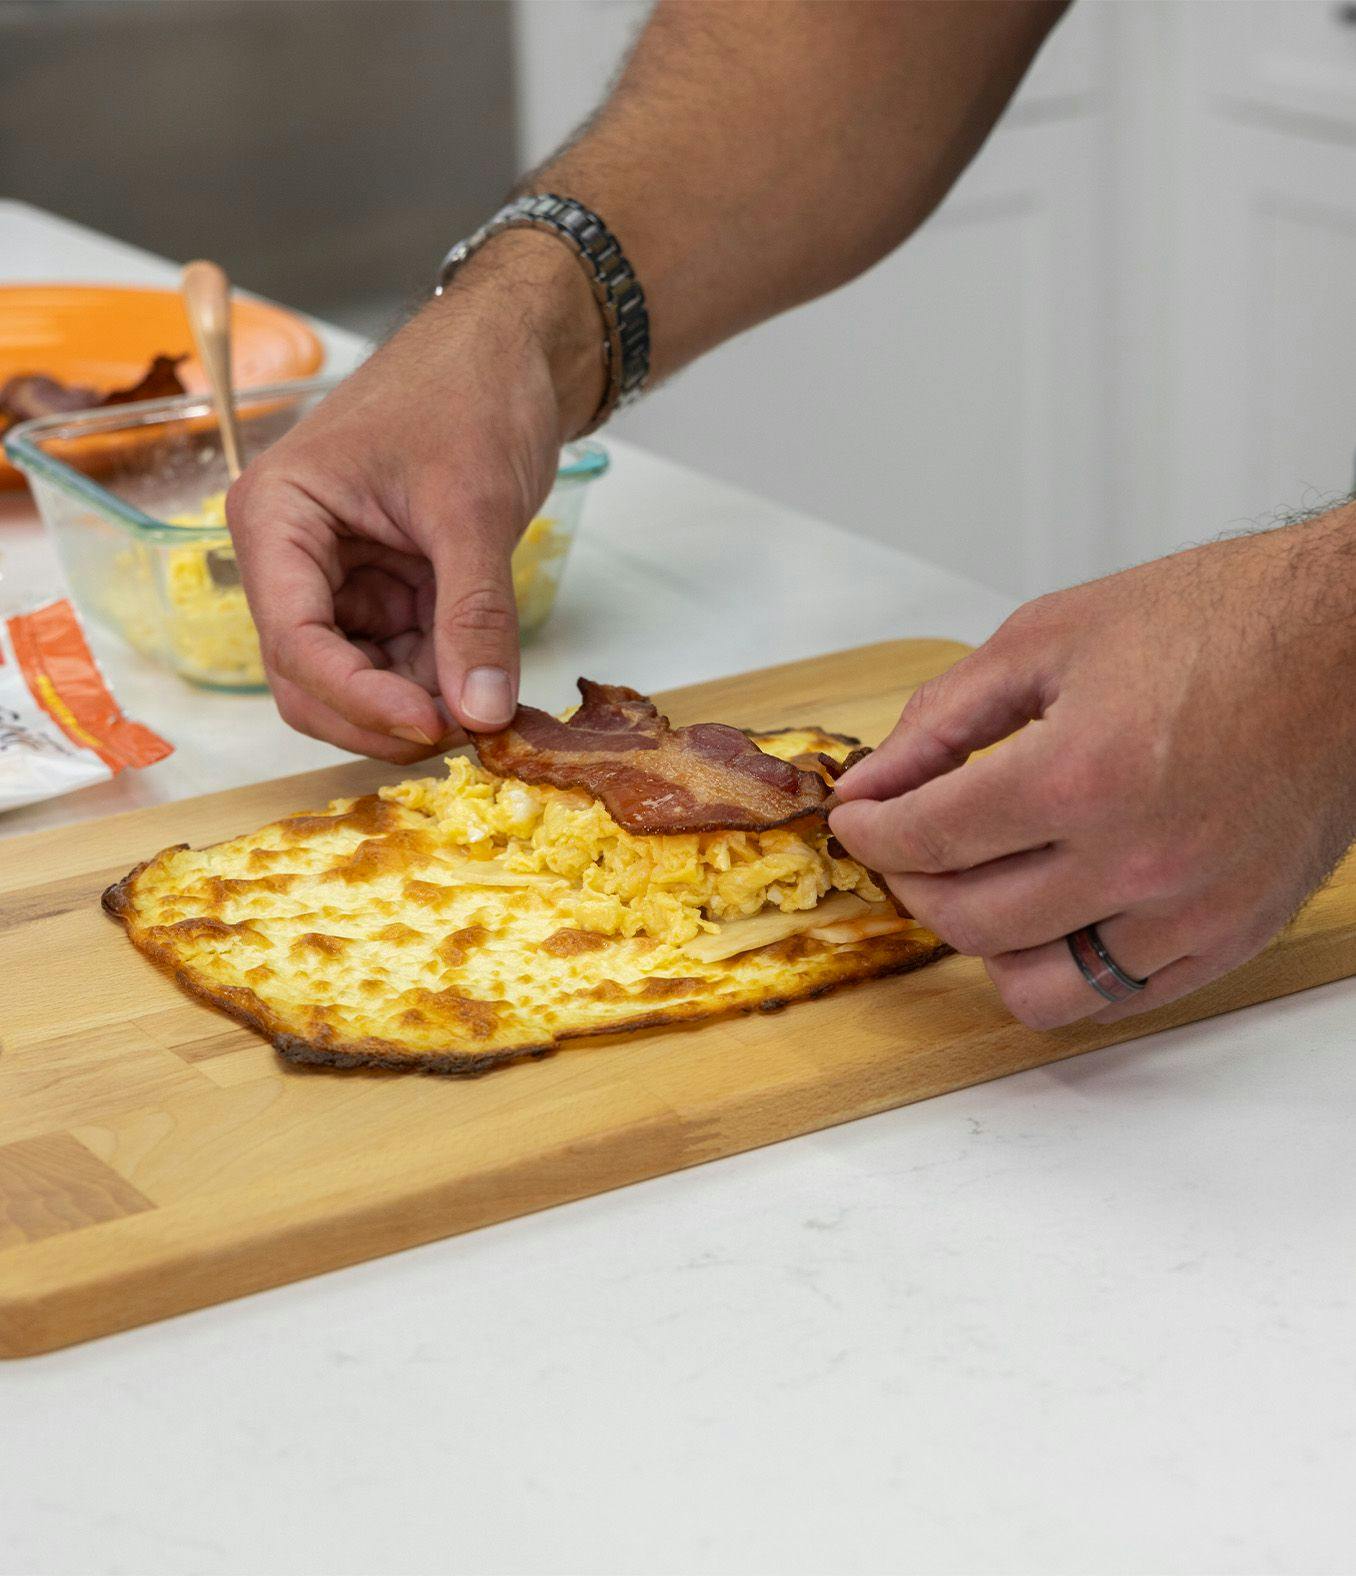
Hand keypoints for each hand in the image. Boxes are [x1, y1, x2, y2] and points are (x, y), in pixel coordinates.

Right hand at [226, 233, 602, 761]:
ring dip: (417, 708)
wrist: (511, 350)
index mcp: (277, 518)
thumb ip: (474, 615)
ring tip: (488, 708)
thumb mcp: (473, 509)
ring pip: (357, 684)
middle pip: (311, 681)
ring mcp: (339, 581)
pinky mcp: (386, 593)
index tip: (431, 728)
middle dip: (383, 717)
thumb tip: (479, 711)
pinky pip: (399, 663)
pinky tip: (486, 688)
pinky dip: (439, 685)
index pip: (293, 641)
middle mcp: (292, 558)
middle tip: (466, 733)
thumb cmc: (469, 391)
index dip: (358, 699)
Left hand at [829, 511, 1355, 1026]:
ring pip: (1033, 987)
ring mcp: (1188, 913)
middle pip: (966, 920)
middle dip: (911, 881)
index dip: (873, 831)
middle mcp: (1137, 862)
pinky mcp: (1229, 938)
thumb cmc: (1219, 621)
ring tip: (978, 884)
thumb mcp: (1051, 636)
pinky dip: (1060, 969)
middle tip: (907, 845)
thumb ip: (944, 717)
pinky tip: (1048, 912)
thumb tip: (874, 780)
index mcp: (1082, 775)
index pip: (929, 839)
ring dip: (981, 941)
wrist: (1346, 643)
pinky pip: (1112, 998)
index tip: (861, 818)